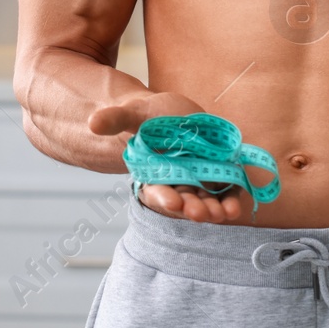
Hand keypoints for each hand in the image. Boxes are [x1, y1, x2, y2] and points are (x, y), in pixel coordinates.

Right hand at [88, 92, 249, 223]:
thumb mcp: (132, 114)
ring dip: (215, 210)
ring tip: (224, 213)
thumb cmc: (149, 116)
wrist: (174, 114)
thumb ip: (115, 119)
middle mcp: (175, 183)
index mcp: (152, 174)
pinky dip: (231, 200)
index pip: (156, 191)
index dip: (164, 197)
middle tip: (201, 213)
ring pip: (206, 201)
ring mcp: (198, 182)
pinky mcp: (218, 175)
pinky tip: (236, 206)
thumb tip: (92, 122)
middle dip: (192, 209)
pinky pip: (226, 191)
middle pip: (184, 201)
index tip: (172, 201)